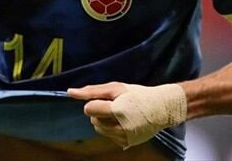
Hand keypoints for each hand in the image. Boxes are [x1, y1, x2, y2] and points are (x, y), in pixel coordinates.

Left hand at [68, 82, 186, 149]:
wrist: (161, 108)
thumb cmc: (138, 95)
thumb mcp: (115, 88)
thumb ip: (92, 91)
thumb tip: (70, 92)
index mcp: (117, 111)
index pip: (89, 110)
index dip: (95, 103)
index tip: (107, 100)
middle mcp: (120, 127)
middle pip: (93, 121)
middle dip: (99, 113)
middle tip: (116, 106)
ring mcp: (124, 137)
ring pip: (99, 130)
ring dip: (104, 121)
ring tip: (120, 114)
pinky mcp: (127, 143)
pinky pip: (109, 136)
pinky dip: (112, 129)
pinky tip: (124, 122)